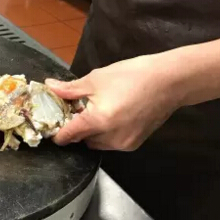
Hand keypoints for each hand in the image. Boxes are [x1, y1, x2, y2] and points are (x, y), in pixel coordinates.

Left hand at [45, 54, 183, 150]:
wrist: (169, 81)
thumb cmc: (132, 75)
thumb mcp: (96, 79)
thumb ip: (70, 89)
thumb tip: (49, 87)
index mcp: (98, 121)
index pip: (69, 135)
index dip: (57, 132)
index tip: (52, 126)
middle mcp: (111, 138)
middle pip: (82, 140)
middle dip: (76, 128)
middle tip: (76, 110)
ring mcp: (124, 143)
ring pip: (96, 143)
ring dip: (91, 132)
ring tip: (96, 111)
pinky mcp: (135, 144)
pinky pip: (111, 143)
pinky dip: (106, 133)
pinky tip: (111, 116)